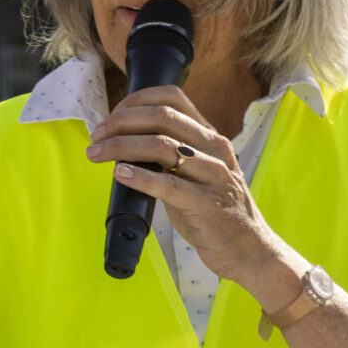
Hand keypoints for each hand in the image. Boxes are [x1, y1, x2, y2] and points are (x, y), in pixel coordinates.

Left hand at [86, 85, 286, 292]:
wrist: (250, 250)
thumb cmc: (218, 213)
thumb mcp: (200, 174)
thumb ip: (173, 158)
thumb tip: (128, 148)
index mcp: (211, 138)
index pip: (174, 98)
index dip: (138, 100)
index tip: (114, 113)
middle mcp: (215, 150)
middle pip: (163, 116)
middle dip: (121, 121)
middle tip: (97, 135)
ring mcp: (213, 175)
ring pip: (162, 145)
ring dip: (121, 146)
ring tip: (97, 153)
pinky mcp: (206, 204)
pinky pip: (168, 184)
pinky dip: (139, 176)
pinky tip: (120, 174)